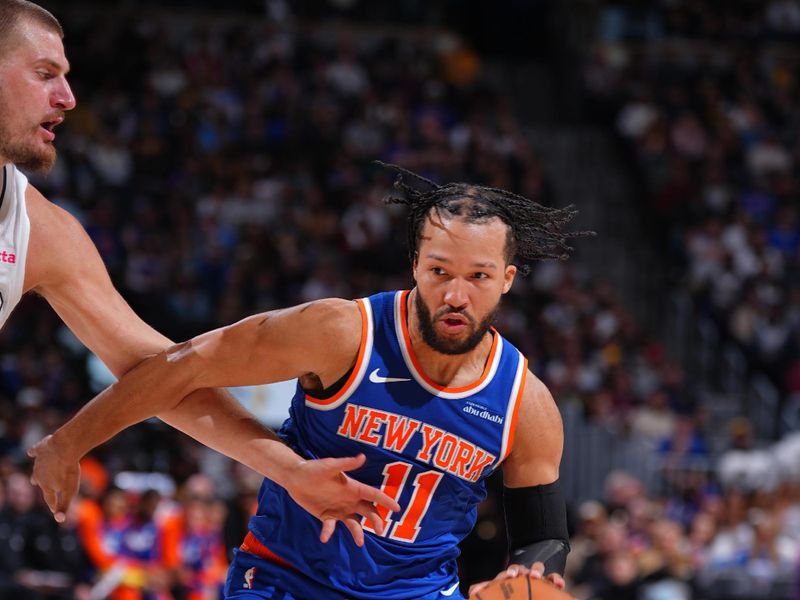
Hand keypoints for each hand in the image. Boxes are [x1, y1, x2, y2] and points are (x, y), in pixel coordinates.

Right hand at [27, 434, 79, 522]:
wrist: (64, 448)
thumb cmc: (69, 471)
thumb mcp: (70, 491)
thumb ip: (64, 506)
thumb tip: (59, 520)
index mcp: (46, 486)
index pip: (49, 498)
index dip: (53, 504)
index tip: (54, 508)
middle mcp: (39, 475)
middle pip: (40, 482)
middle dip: (41, 485)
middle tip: (36, 485)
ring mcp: (39, 462)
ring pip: (36, 468)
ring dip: (37, 471)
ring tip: (36, 473)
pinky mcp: (40, 449)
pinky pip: (34, 451)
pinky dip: (33, 452)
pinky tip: (31, 452)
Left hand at [284, 453, 400, 546]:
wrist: (296, 478)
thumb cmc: (314, 469)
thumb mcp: (330, 466)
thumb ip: (346, 464)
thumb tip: (362, 457)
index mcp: (353, 487)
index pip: (373, 495)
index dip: (386, 500)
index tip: (397, 508)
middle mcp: (349, 499)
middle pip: (368, 511)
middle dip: (376, 520)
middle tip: (381, 530)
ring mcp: (339, 509)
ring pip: (354, 523)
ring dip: (358, 532)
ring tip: (360, 542)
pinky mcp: (327, 516)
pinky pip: (331, 527)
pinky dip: (329, 532)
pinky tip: (324, 536)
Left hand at [468, 562, 565, 597]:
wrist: (523, 593)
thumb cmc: (510, 593)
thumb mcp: (497, 592)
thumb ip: (485, 590)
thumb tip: (473, 592)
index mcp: (512, 577)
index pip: (510, 572)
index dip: (510, 572)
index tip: (508, 576)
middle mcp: (524, 575)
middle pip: (523, 568)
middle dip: (522, 570)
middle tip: (521, 575)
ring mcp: (537, 578)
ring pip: (538, 569)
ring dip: (537, 571)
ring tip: (537, 577)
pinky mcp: (550, 584)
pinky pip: (554, 579)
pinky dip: (557, 580)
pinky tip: (559, 585)